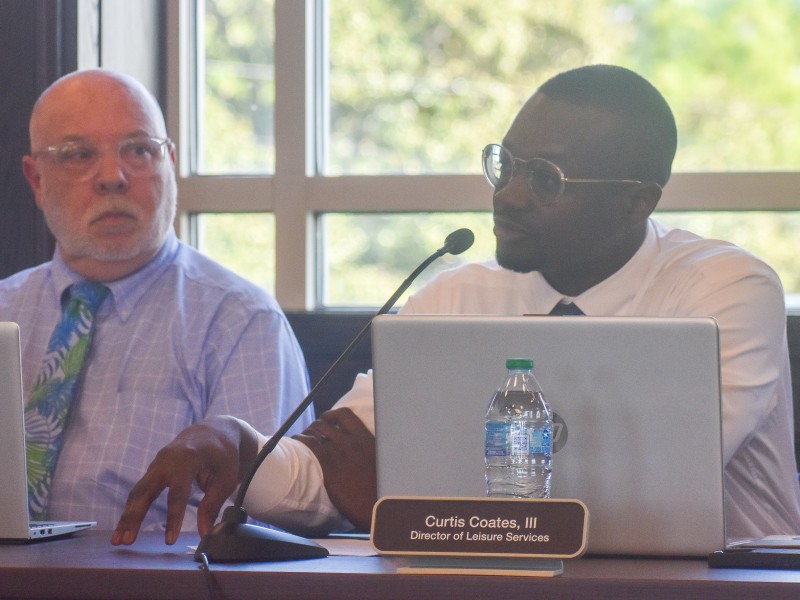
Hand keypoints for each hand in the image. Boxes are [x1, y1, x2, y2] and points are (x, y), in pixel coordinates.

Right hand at [111, 416, 259, 545]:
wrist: (213, 432)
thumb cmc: (222, 456)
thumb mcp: (226, 478)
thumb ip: (213, 504)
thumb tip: (204, 533)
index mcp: (188, 460)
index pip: (178, 493)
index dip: (173, 517)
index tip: (170, 541)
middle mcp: (167, 460)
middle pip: (146, 490)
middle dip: (134, 516)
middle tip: (126, 541)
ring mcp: (157, 464)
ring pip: (137, 492)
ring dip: (127, 516)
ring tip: (118, 540)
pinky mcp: (153, 470)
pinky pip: (139, 491)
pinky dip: (131, 509)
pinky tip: (124, 528)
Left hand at [293, 407, 376, 530]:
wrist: (377, 506)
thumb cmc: (379, 488)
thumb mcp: (378, 461)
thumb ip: (366, 449)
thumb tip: (357, 449)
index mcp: (364, 438)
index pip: (344, 415)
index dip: (331, 415)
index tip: (327, 420)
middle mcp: (350, 442)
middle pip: (324, 423)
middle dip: (315, 426)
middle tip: (312, 434)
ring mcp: (339, 453)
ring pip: (314, 432)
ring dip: (306, 434)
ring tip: (302, 441)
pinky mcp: (328, 467)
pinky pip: (309, 445)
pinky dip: (300, 441)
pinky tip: (297, 446)